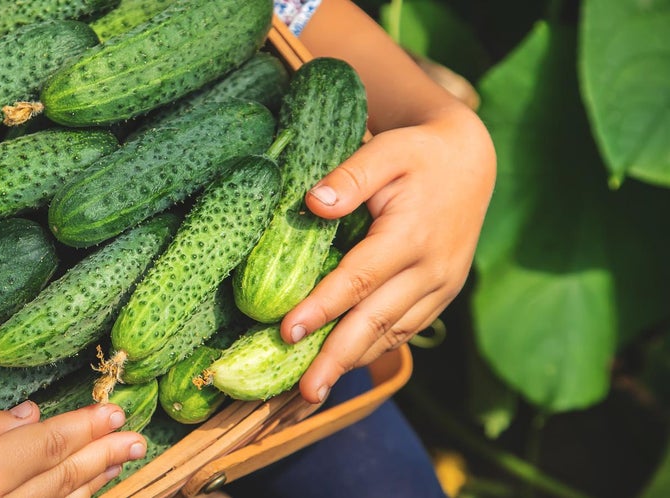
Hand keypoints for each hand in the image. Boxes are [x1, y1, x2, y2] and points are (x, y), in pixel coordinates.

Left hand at [281, 106, 495, 403]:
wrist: (471, 161)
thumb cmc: (418, 153)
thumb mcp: (386, 150)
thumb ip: (351, 176)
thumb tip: (314, 203)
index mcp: (412, 236)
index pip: (358, 279)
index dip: (322, 307)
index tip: (287, 332)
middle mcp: (431, 269)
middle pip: (375, 321)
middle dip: (336, 358)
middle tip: (304, 391)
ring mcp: (440, 286)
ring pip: (391, 333)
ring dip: (352, 362)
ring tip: (314, 390)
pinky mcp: (442, 295)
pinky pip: (405, 330)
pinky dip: (374, 349)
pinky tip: (344, 364)